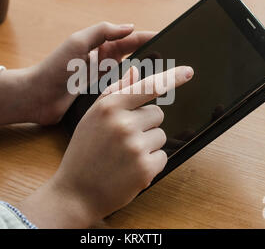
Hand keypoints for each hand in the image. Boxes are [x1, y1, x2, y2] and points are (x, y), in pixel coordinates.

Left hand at [0, 22, 155, 125]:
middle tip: (170, 61)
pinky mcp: (100, 96)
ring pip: (131, 75)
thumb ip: (101, 31)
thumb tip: (128, 26)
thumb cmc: (53, 69)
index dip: (148, 38)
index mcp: (99, 46)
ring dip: (144, 75)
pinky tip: (144, 95)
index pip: (129, 39)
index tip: (166, 39)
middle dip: (152, 57)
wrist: (36, 97)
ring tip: (162, 78)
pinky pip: (122, 91)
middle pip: (135, 56)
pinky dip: (132, 91)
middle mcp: (103, 61)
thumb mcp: (77, 43)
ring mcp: (103, 80)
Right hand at [17, 65, 193, 227]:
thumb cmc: (84, 152)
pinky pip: (163, 156)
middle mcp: (123, 124)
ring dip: (148, 144)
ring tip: (124, 156)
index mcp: (109, 107)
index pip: (148, 87)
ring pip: (161, 135)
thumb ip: (114, 91)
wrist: (75, 193)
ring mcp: (135, 146)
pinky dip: (151, 163)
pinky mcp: (145, 168)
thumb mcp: (92, 117)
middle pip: (157, 113)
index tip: (188, 72)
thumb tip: (136, 71)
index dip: (171, 78)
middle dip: (146, 124)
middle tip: (123, 139)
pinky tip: (130, 169)